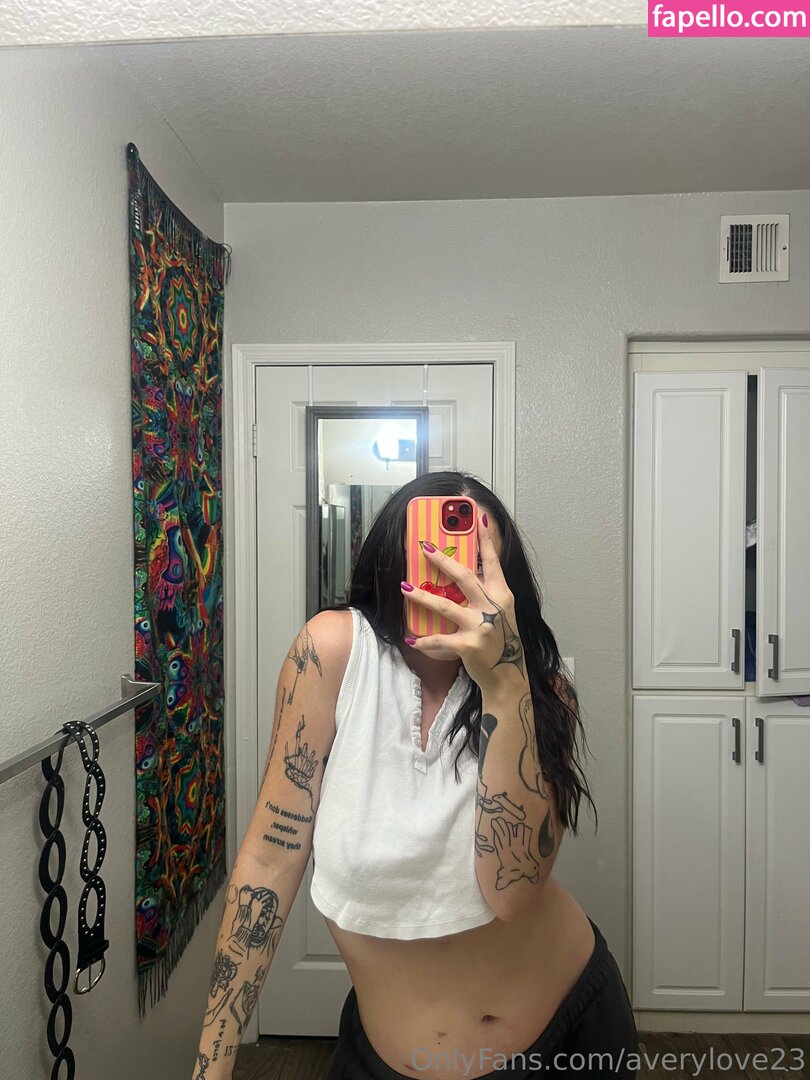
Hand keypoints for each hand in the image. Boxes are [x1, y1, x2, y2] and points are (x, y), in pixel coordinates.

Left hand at [400, 513, 526, 692]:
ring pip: (445, 605)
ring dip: (421, 597)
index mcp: (502, 595)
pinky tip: (411, 638)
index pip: (493, 562)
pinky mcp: (468, 645)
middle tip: (425, 546)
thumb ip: (486, 594)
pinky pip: (439, 639)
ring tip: (404, 587)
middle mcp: (493, 607)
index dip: (486, 539)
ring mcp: (481, 626)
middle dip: (443, 559)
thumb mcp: (501, 613)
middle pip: (464, 576)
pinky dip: (424, 640)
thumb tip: (463, 573)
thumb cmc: (502, 642)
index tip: (477, 517)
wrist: (508, 677)